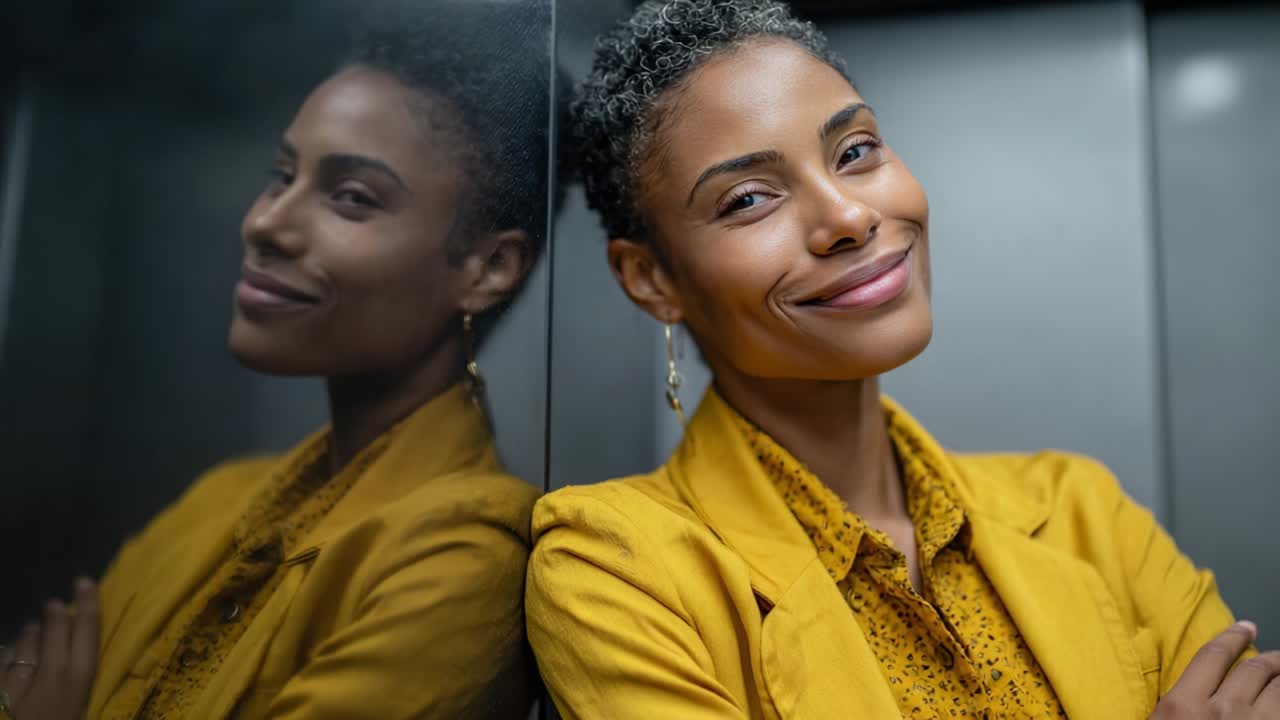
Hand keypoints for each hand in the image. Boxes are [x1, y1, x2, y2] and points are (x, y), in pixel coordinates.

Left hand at [0, 579, 98, 719]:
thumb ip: (75, 692)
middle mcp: (48, 677)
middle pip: (54, 633)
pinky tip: (6, 654)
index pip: (86, 634)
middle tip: (55, 605)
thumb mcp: (78, 714)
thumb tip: (78, 671)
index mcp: (76, 684)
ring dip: (29, 634)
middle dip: (55, 615)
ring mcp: (14, 684)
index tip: (84, 582)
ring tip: (33, 629)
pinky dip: (4, 656)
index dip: (87, 605)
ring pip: (23, 644)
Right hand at [1151, 621, 1279, 718]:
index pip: (1213, 656)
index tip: (1246, 628)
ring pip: (1277, 688)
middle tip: (1275, 656)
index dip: (1234, 638)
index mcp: (1181, 706)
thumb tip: (1180, 693)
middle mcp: (1221, 710)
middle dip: (1270, 660)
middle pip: (1253, 670)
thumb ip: (1170, 707)